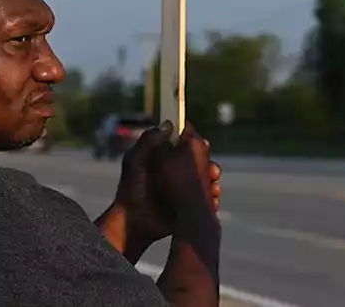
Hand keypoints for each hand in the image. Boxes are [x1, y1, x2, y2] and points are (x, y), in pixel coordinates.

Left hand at [108, 121, 220, 249]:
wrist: (133, 220)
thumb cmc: (130, 188)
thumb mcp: (135, 161)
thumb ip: (148, 141)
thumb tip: (169, 124)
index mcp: (165, 158)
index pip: (186, 147)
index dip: (196, 144)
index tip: (203, 144)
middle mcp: (177, 172)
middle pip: (201, 164)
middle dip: (210, 165)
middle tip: (213, 171)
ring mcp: (184, 189)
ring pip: (207, 181)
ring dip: (213, 182)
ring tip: (214, 187)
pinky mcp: (189, 206)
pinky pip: (206, 200)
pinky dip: (212, 199)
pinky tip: (213, 201)